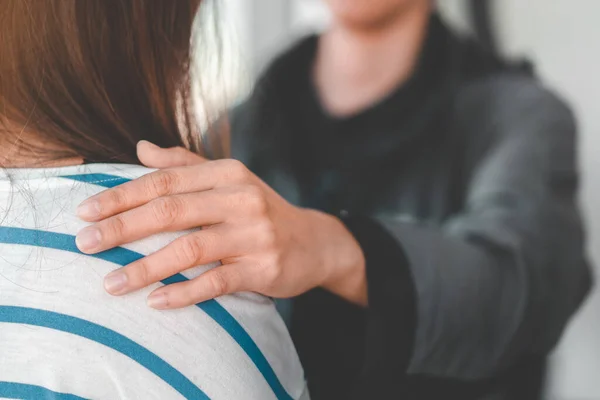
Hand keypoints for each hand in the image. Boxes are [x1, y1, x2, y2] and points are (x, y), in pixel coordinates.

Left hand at [75, 141, 366, 308]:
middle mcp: (241, 199)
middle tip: (85, 244)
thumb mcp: (230, 180)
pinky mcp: (263, 268)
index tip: (85, 212)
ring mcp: (254, 235)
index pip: (165, 180)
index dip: (122, 195)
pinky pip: (216, 282)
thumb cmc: (261, 211)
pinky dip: (183, 292)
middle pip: (171, 211)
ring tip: (111, 283)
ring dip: (145, 268)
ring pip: (190, 249)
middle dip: (122, 228)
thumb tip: (140, 147)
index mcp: (228, 173)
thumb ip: (185, 163)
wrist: (315, 243)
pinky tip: (156, 301)